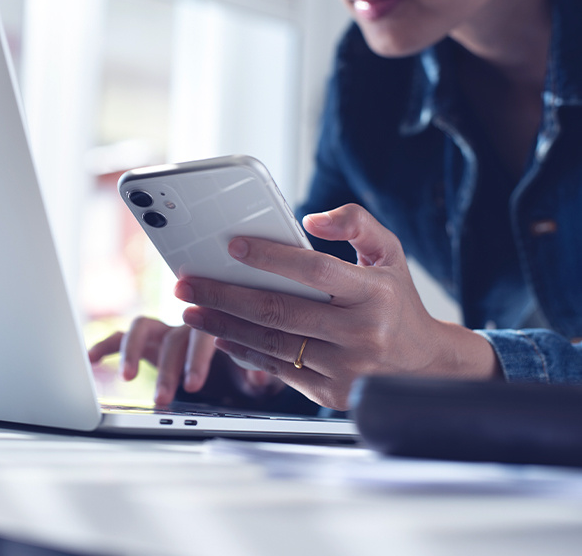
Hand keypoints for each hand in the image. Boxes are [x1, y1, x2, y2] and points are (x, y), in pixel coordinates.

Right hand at [88, 319, 280, 405]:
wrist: (232, 360)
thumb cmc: (243, 367)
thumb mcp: (256, 375)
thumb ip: (258, 375)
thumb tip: (260, 378)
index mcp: (216, 327)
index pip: (204, 335)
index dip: (196, 358)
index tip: (193, 383)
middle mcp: (187, 323)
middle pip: (172, 338)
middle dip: (166, 369)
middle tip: (164, 398)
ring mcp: (163, 330)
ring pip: (142, 329)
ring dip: (133, 351)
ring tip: (126, 377)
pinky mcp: (145, 340)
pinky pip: (121, 336)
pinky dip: (106, 345)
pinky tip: (93, 359)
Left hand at [174, 203, 499, 410]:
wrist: (425, 365)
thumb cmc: (397, 302)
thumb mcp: (389, 254)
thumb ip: (357, 222)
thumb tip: (312, 220)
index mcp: (373, 293)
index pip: (314, 270)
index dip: (270, 257)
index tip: (233, 246)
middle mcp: (359, 332)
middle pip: (278, 311)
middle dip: (224, 295)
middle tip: (187, 283)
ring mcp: (344, 367)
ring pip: (270, 343)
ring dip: (223, 326)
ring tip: (192, 310)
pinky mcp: (330, 393)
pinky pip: (276, 369)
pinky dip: (243, 352)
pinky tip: (220, 337)